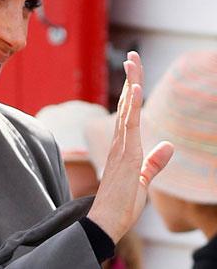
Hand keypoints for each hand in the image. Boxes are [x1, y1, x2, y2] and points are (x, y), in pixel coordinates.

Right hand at [87, 51, 174, 242]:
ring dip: (131, 84)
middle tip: (132, 56)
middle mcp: (120, 141)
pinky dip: (133, 104)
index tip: (134, 71)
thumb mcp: (145, 180)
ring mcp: (121, 146)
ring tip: (132, 62)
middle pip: (126, 103)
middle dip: (130, 79)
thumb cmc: (123, 203)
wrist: (108, 219)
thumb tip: (169, 145)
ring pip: (127, 108)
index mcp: (124, 146)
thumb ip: (155, 162)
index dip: (132, 90)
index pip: (129, 112)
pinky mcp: (125, 153)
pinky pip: (129, 123)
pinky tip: (137, 88)